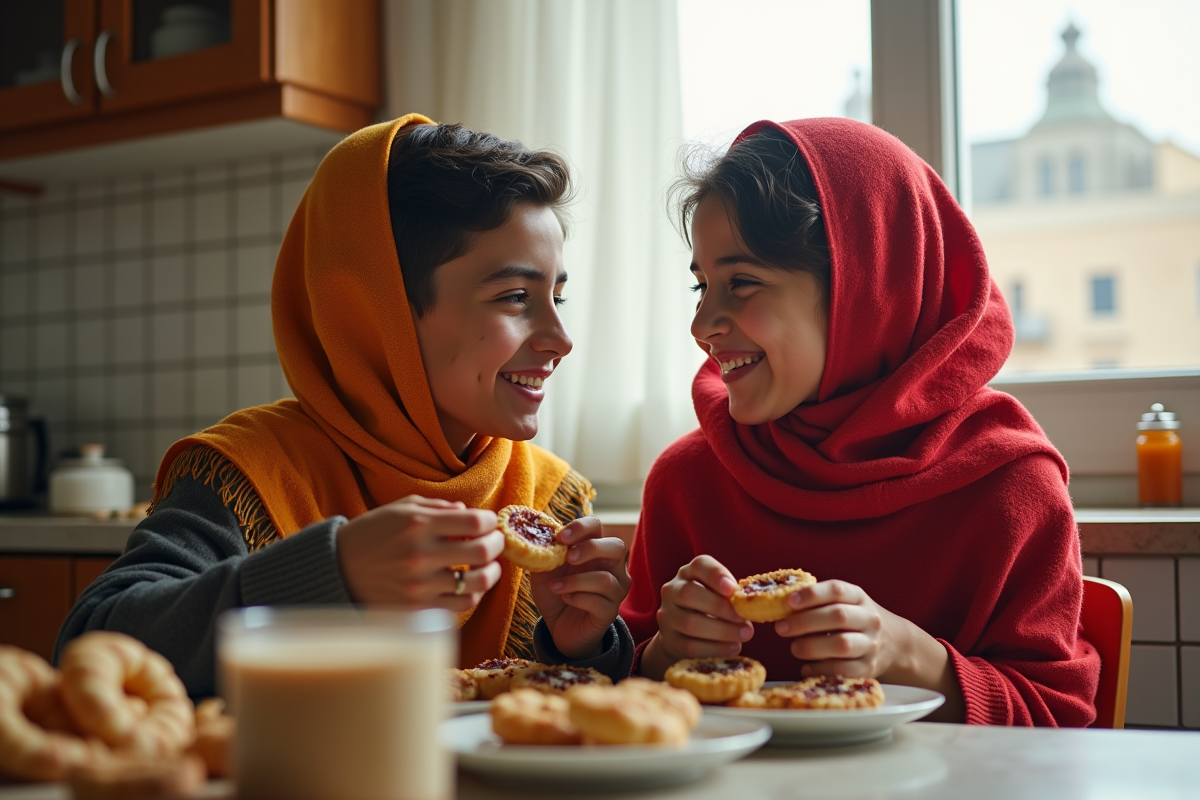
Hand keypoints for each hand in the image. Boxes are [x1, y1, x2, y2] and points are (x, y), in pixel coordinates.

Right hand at [335, 495, 503, 611]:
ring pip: (478, 583)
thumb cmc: (373, 533)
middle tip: (495, 541)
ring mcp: (419, 585)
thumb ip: (438, 507)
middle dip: (498, 544)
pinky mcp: (417, 608)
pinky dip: (473, 594)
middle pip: (483, 552)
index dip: (490, 521)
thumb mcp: (401, 508)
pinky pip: (461, 604)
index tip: (488, 522)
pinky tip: (469, 584)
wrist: (338, 567)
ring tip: (488, 566)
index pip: (475, 521)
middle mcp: (421, 555)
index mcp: (418, 524)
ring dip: (491, 572)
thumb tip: (469, 513)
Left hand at [528, 517, 629, 659]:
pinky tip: (565, 598)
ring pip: (605, 579)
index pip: (597, 526)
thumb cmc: (556, 590)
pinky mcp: (610, 612)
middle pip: (616, 546)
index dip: (581, 527)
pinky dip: (578, 598)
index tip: (560, 537)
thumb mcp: (545, 569)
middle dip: (590, 549)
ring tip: (555, 586)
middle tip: (569, 557)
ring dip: (575, 581)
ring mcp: (616, 590)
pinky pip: (599, 602)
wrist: (558, 625)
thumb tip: (536, 535)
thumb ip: (544, 552)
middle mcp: (613, 566)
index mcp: (596, 548)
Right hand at [640, 556, 754, 677]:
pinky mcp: (668, 640)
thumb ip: (731, 594)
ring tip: (744, 635)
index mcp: (688, 573)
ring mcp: (667, 616)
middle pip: (689, 594)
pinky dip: (715, 648)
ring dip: (721, 631)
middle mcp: (672, 590)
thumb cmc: (710, 607)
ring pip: (689, 623)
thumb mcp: (718, 594)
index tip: (732, 589)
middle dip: (720, 608)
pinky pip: (690, 646)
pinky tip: (733, 647)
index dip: (716, 575)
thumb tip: (750, 604)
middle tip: (744, 620)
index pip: (699, 565)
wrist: (683, 634)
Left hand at [774, 580, 966, 721]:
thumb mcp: (846, 602)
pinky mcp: (870, 668)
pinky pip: (844, 670)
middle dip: (805, 622)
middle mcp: (869, 619)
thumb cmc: (856, 619)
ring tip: (793, 648)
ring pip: (841, 644)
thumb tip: (778, 604)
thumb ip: (819, 602)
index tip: (789, 601)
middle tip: (780, 627)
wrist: (896, 643)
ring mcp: (872, 644)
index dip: (812, 594)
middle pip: (837, 616)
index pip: (837, 590)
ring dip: (811, 647)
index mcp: (859, 597)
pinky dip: (821, 669)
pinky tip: (806, 667)